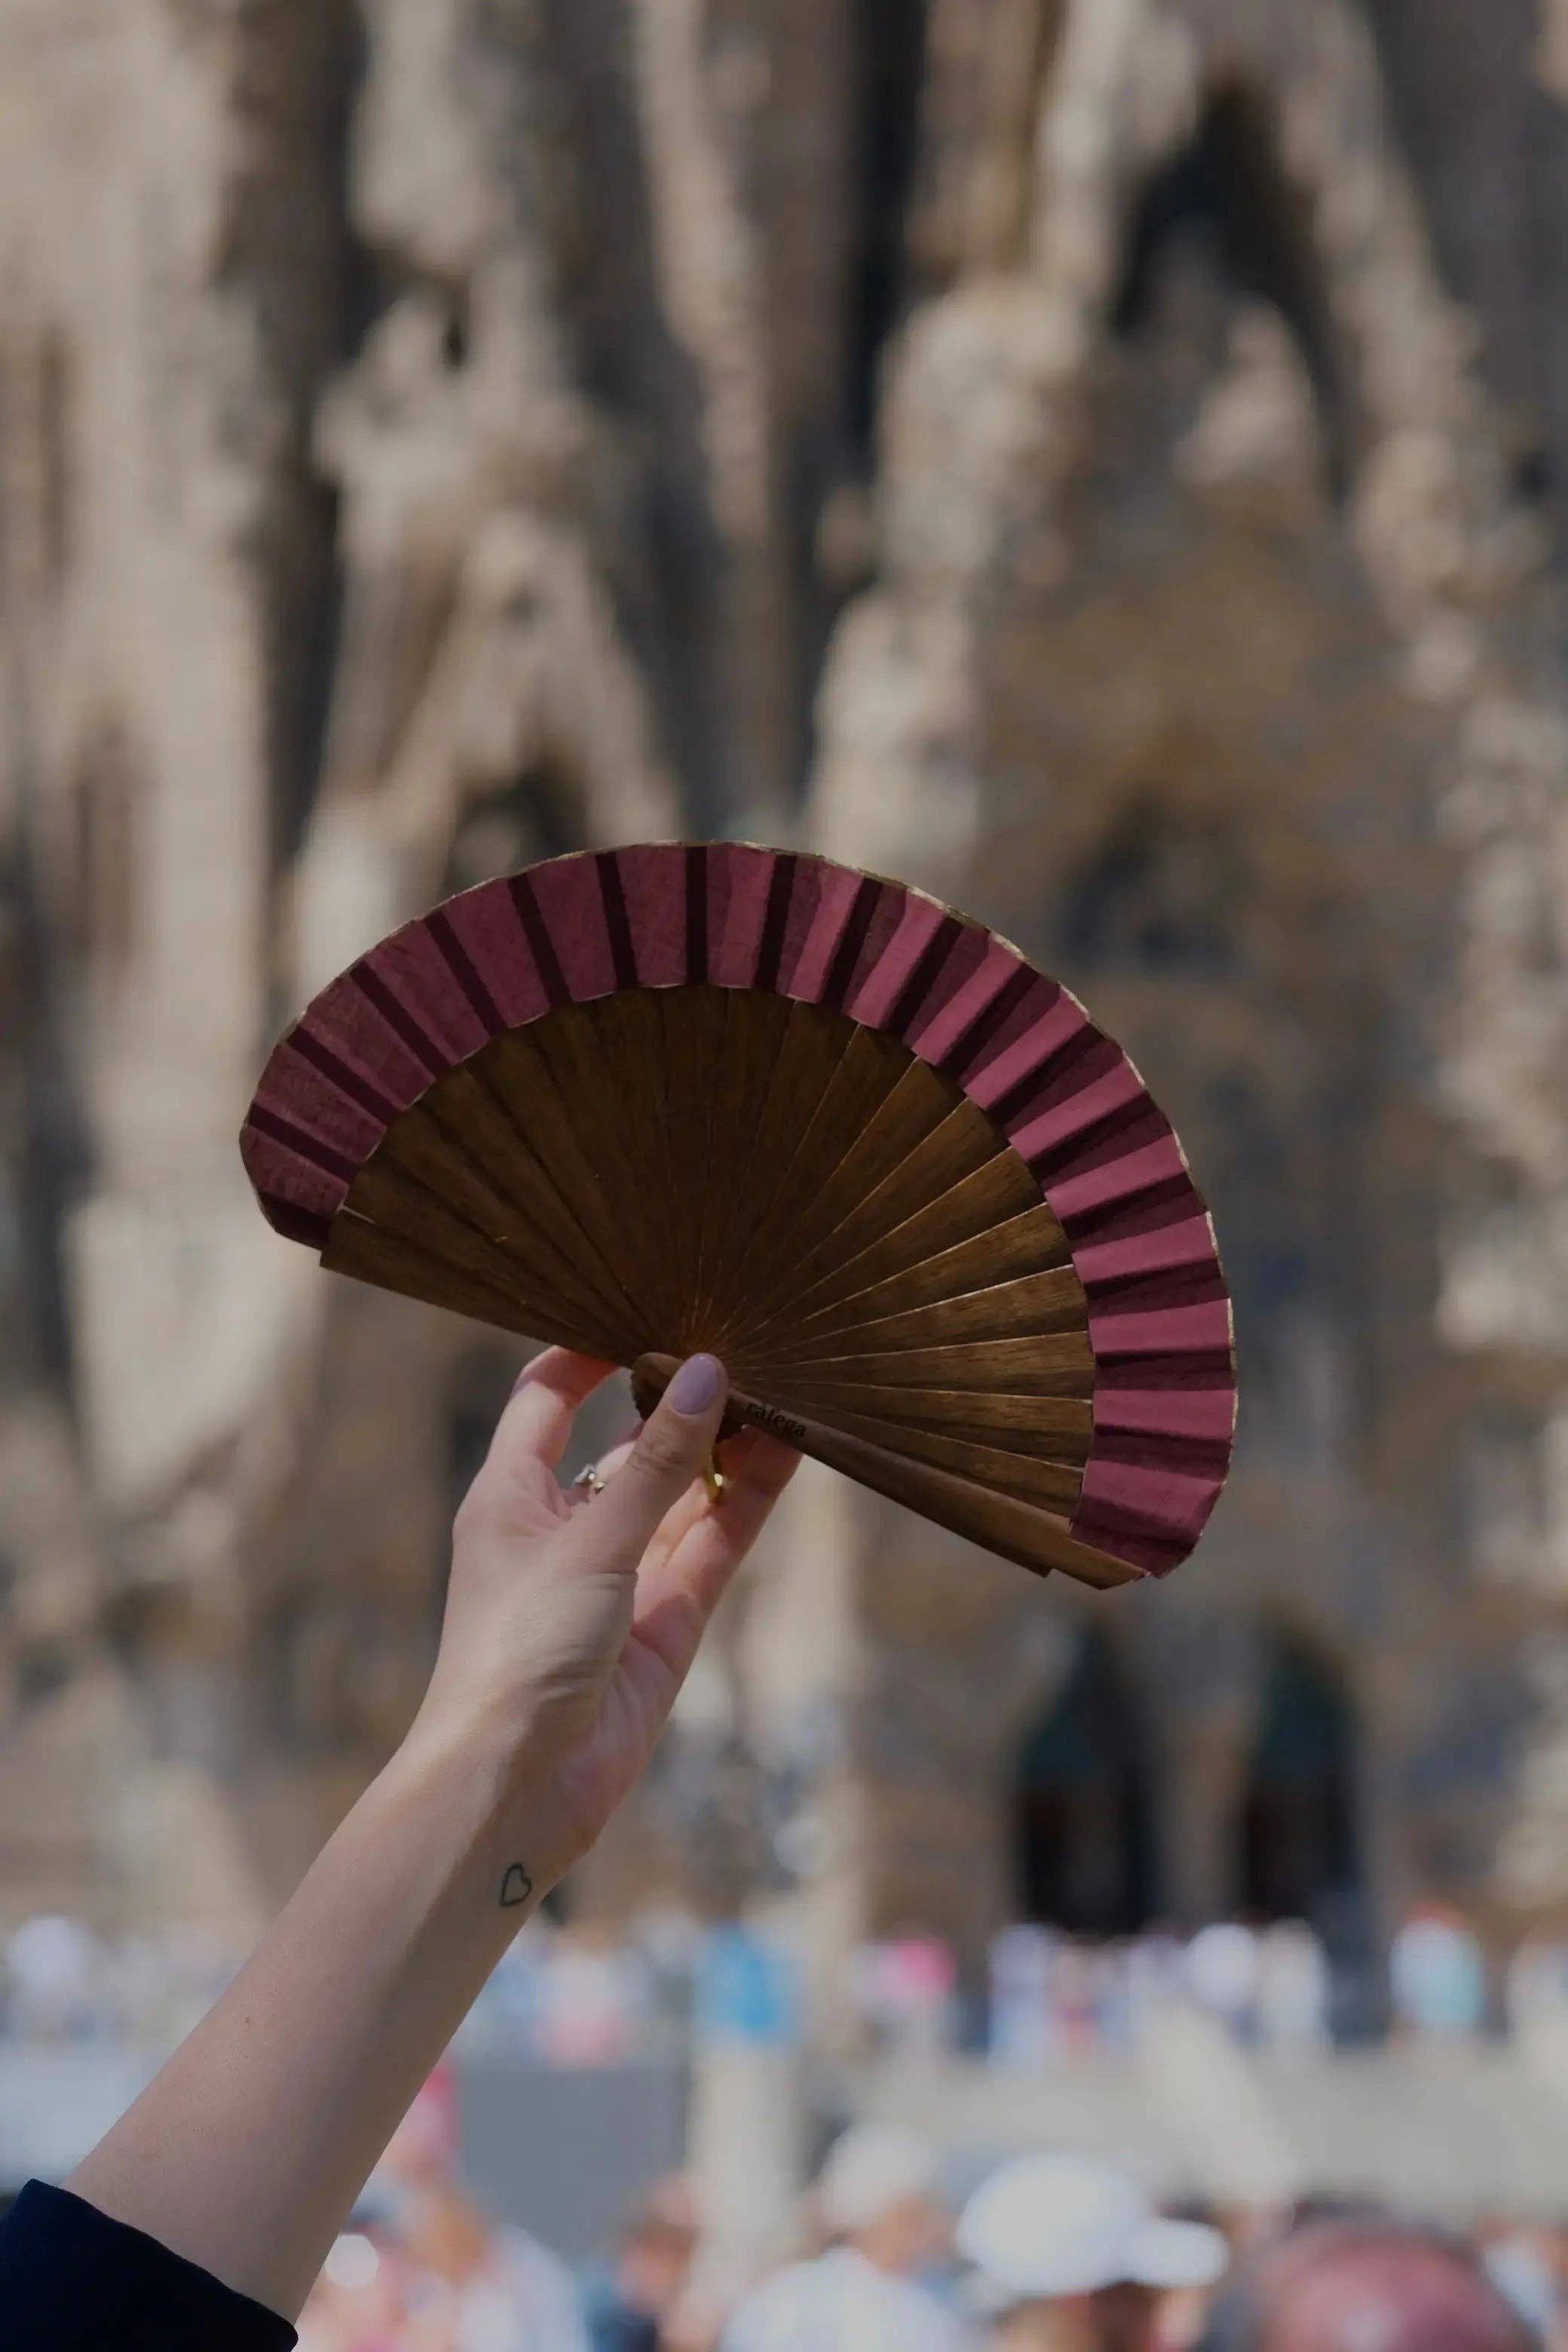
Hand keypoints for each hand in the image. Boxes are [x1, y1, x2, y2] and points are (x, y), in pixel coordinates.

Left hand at [410, 1347, 797, 1893]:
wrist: (515, 1789)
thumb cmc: (516, 1653)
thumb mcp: (591, 1542)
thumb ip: (658, 1462)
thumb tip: (704, 1372)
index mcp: (510, 1497)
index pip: (546, 1400)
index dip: (586, 1352)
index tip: (644, 1304)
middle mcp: (565, 1529)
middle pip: (628, 1445)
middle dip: (677, 1398)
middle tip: (737, 1337)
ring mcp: (619, 1577)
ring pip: (682, 1494)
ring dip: (723, 1447)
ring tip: (780, 1383)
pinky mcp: (664, 1625)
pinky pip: (710, 1547)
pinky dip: (743, 1502)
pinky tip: (784, 1452)